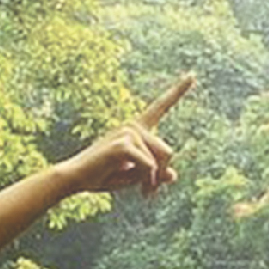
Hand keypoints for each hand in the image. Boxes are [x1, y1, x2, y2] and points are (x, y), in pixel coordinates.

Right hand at [66, 73, 190, 198]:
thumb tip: (173, 175)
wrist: (76, 178)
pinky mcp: (123, 144)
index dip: (178, 90)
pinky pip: (148, 166)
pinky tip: (134, 186)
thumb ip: (153, 174)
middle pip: (168, 152)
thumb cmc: (103, 176)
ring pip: (159, 161)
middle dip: (161, 175)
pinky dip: (145, 181)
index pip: (161, 106)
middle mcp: (133, 126)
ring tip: (142, 192)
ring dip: (152, 181)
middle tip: (150, 193)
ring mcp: (128, 133)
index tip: (193, 75)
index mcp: (137, 128)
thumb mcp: (134, 176)